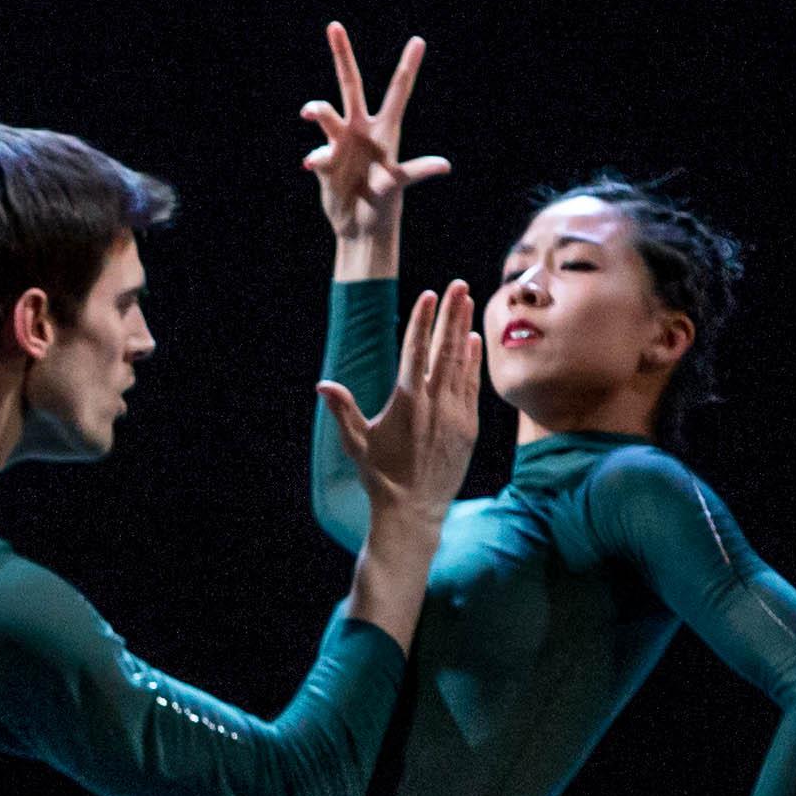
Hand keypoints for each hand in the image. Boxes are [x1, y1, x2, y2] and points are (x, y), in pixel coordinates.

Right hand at [298, 21, 450, 258]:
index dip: (408, 66)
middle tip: (334, 26)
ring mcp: (340, 142)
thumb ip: (417, 171)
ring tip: (310, 112)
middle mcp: (361, 130)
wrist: (360, 227)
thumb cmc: (384, 205)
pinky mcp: (323, 161)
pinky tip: (315, 167)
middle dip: (342, 55)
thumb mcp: (398, 185)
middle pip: (351, 84)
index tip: (418, 40)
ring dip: (318, 109)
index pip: (397, 91)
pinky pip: (317, 152)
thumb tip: (444, 165)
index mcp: (385, 131)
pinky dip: (316, 158)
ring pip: (326, 114)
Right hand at [322, 278, 484, 532]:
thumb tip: (322, 385)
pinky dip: (473, 362)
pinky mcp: (468, 427)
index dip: (422, 321)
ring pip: (462, 364)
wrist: (414, 510)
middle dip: (451, 314)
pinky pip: (472, 386)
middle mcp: (434, 405)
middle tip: (458, 285)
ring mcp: (455, 415)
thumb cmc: (381, 475)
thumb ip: (343, 411)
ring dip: (463, 330)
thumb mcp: (357, 443)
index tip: (429, 295)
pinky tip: (473, 341)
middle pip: (445, 350)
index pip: (416, 352)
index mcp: (407, 403)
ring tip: (467, 301)